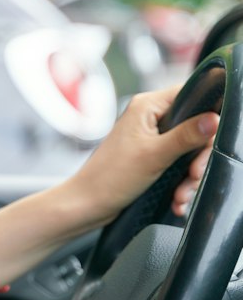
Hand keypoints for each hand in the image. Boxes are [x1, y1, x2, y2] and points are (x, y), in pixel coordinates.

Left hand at [65, 84, 218, 228]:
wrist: (87, 204)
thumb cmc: (109, 178)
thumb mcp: (154, 155)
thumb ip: (186, 136)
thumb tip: (213, 119)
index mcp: (146, 106)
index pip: (191, 95)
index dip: (206, 116)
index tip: (206, 142)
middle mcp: (148, 117)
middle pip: (194, 127)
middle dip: (197, 157)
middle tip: (193, 175)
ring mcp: (149, 137)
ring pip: (187, 150)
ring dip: (189, 176)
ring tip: (181, 194)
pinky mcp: (149, 156)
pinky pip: (176, 164)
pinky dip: (180, 182)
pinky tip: (177, 199)